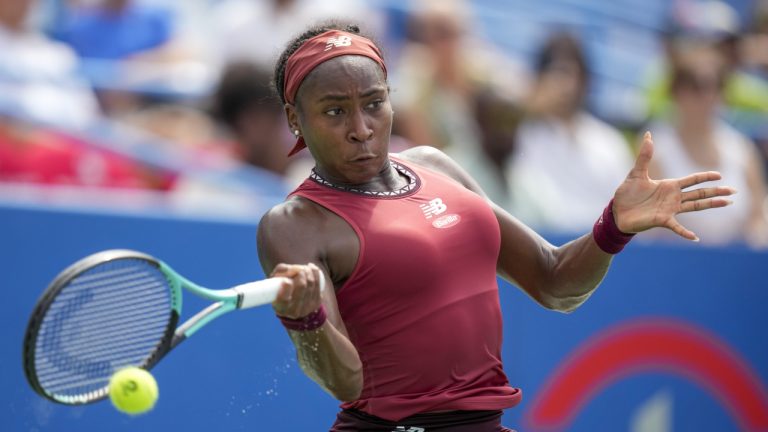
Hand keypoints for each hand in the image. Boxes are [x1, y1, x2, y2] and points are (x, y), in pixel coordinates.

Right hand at [270, 263, 323, 318]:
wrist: (294, 307)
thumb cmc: (281, 291)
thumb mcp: (273, 285)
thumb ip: (278, 274)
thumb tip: (289, 268)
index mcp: (281, 308)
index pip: (284, 299)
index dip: (286, 287)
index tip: (286, 280)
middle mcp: (295, 310)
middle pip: (301, 286)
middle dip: (301, 274)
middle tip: (298, 269)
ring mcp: (307, 307)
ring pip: (311, 283)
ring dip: (308, 271)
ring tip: (304, 268)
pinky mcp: (316, 302)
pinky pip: (318, 284)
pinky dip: (315, 273)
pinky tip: (311, 267)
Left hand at [612, 132, 735, 240]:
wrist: (617, 211)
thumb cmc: (628, 193)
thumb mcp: (636, 173)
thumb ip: (644, 156)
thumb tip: (648, 135)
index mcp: (670, 185)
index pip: (692, 180)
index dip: (705, 177)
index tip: (720, 175)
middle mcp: (673, 198)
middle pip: (699, 193)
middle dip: (716, 191)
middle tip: (734, 191)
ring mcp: (670, 210)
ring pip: (695, 206)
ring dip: (710, 204)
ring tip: (727, 203)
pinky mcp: (662, 220)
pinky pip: (677, 227)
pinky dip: (685, 232)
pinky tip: (695, 238)